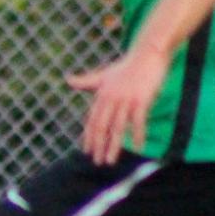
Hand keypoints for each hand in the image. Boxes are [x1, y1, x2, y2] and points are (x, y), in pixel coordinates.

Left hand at [68, 46, 169, 165]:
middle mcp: (111, 98)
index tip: (87, 151)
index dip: (89, 136)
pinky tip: (136, 147)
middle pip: (102, 126)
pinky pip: (138, 121)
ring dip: (114, 146)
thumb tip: (67, 79)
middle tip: (97, 161)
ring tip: (110, 161)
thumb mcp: (103, 74)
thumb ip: (86, 81)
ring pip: (117, 127)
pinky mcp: (141, 99)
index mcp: (101, 95)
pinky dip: (137, 135)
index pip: (92, 120)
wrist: (147, 54)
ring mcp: (126, 99)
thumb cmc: (126, 66)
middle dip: (98, 145)